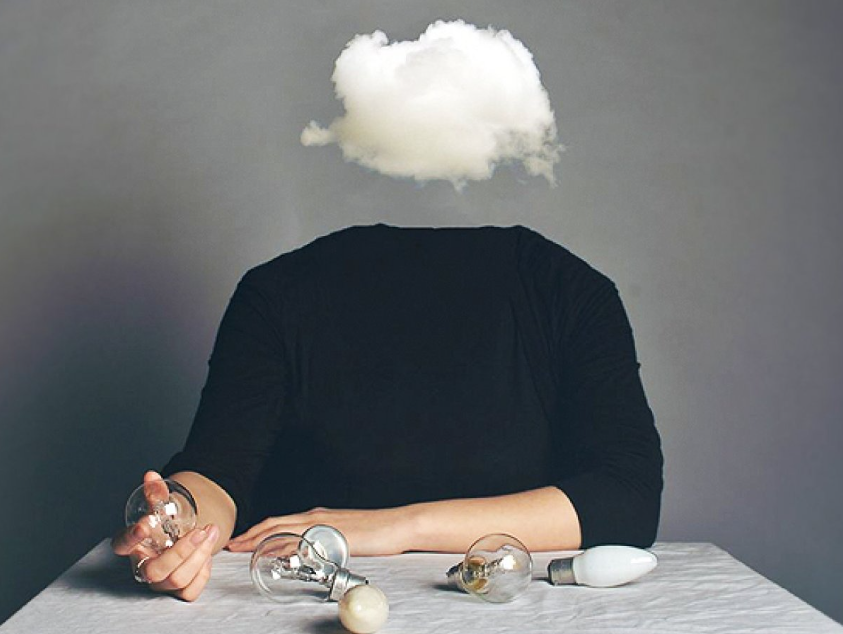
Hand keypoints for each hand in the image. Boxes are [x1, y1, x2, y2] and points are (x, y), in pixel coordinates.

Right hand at [111, 471, 218, 600]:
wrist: (180, 539)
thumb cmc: (165, 526)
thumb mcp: (161, 508)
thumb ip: (156, 494)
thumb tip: (151, 475)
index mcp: (132, 546)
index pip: (122, 546)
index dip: (132, 537)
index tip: (147, 522)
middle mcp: (143, 568)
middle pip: (155, 571)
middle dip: (181, 551)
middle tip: (200, 531)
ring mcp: (160, 583)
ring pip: (177, 580)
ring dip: (200, 555)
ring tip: (211, 532)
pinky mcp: (178, 591)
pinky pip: (191, 591)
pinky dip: (204, 571)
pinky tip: (207, 554)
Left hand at [226, 506, 413, 555]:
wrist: (398, 524)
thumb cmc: (378, 530)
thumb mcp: (347, 532)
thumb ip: (329, 539)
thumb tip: (317, 551)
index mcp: (319, 516)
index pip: (281, 522)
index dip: (259, 530)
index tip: (243, 539)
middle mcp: (317, 517)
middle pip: (275, 523)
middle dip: (251, 534)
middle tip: (232, 544)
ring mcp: (323, 525)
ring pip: (282, 529)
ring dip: (259, 539)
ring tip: (242, 548)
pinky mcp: (331, 536)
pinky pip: (300, 540)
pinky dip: (282, 546)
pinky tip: (272, 554)